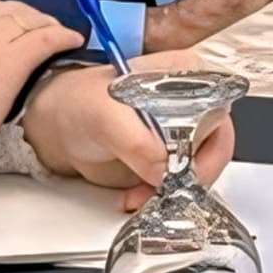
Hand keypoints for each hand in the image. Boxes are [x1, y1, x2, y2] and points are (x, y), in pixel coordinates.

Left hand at [20, 52, 239, 211]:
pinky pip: (179, 185)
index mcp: (187, 75)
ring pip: (199, 171)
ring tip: (142, 196)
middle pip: (215, 147)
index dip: (207, 146)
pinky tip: (137, 196)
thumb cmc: (75, 102)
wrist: (52, 126)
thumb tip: (164, 167)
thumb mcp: (104, 114)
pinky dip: (161, 197)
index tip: (185, 169)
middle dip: (191, 176)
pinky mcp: (168, 158)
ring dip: (174, 192)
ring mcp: (181, 132)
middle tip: (165, 189)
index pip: (220, 114)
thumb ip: (136, 140)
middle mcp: (192, 103)